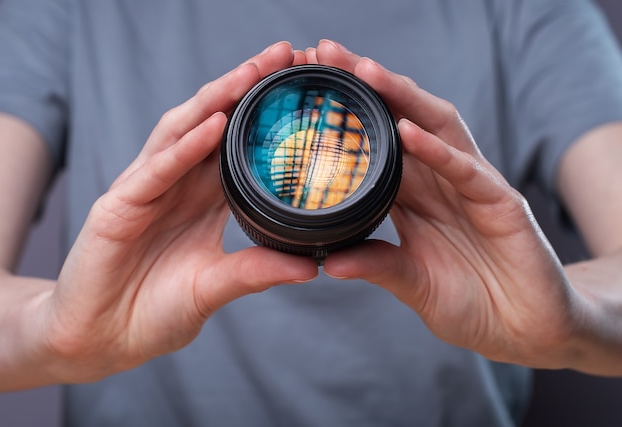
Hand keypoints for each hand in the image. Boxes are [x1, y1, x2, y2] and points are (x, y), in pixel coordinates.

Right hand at [39, 42, 317, 382]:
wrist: (102, 341)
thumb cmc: (155, 310)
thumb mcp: (215, 287)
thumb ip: (257, 271)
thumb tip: (313, 266)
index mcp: (203, 199)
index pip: (238, 145)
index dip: (268, 116)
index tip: (304, 90)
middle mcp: (177, 185)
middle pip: (214, 124)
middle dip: (247, 88)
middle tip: (286, 56)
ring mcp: (146, 190)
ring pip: (183, 133)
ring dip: (217, 100)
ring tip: (253, 72)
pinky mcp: (119, 207)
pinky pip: (155, 171)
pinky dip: (184, 147)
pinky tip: (212, 125)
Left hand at [312, 40, 577, 366]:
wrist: (526, 330)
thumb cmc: (470, 304)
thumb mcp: (414, 283)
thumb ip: (378, 265)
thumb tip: (327, 262)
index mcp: (416, 197)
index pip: (376, 145)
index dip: (344, 119)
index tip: (305, 93)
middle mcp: (441, 182)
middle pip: (402, 121)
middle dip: (367, 86)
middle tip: (324, 54)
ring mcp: (473, 188)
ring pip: (437, 130)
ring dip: (401, 98)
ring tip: (363, 71)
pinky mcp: (503, 205)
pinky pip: (470, 173)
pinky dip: (439, 152)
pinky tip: (409, 132)